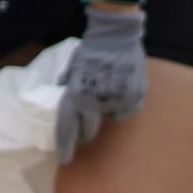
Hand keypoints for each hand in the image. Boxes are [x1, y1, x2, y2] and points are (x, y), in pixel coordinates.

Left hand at [55, 6, 151, 156]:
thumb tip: (60, 98)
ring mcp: (114, 98)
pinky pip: (126, 111)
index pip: (66, 126)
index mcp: (74, 93)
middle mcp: (93, 99)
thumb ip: (67, 86)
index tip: (64, 159)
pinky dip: (123, 106)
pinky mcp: (132, 95)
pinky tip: (121, 90)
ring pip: (109, 119)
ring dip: (105, 112)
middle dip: (86, 132)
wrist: (115, 34)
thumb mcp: (72, 68)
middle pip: (88, 130)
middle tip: (86, 129)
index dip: (65, 145)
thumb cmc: (91, 50)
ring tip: (106, 92)